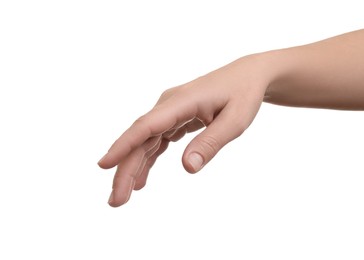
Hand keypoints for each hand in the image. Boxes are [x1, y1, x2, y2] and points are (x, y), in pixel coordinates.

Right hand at [98, 53, 273, 206]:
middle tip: (116, 201)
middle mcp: (169, 105)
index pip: (146, 125)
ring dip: (133, 167)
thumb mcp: (235, 121)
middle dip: (126, 168)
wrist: (247, 76)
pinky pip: (156, 141)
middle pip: (140, 138)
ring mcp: (170, 111)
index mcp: (182, 102)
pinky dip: (148, 160)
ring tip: (124, 196)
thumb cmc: (243, 94)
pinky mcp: (174, 118)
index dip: (124, 145)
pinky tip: (142, 179)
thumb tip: (188, 168)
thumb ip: (210, 143)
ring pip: (144, 142)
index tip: (104, 165)